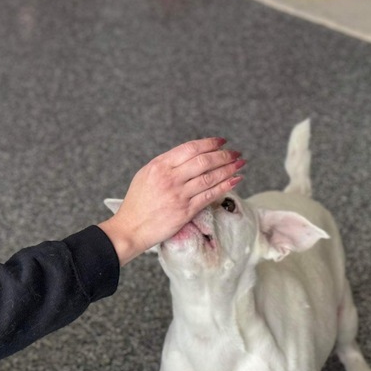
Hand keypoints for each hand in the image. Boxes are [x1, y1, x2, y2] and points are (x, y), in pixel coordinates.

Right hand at [98, 137, 244, 264]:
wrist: (131, 228)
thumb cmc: (137, 203)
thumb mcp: (146, 175)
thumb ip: (166, 165)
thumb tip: (190, 157)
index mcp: (159, 165)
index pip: (190, 148)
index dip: (209, 143)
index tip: (221, 142)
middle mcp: (170, 178)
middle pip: (204, 161)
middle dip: (224, 155)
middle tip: (235, 153)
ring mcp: (179, 195)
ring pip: (210, 177)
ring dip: (229, 169)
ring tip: (240, 164)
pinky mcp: (185, 211)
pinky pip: (210, 195)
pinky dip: (225, 186)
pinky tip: (235, 180)